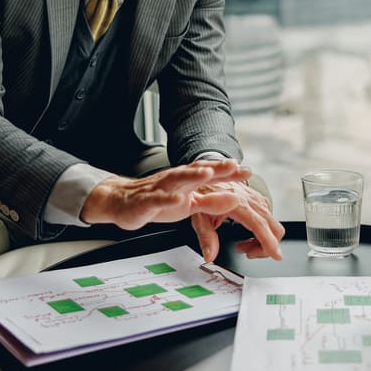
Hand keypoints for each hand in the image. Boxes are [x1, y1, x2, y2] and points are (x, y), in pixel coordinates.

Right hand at [80, 158, 248, 229]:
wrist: (123, 202)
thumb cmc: (158, 201)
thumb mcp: (189, 205)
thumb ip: (212, 203)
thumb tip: (235, 199)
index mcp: (188, 180)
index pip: (211, 173)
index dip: (229, 172)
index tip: (247, 171)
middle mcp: (176, 179)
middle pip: (197, 170)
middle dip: (215, 167)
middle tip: (233, 165)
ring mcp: (161, 188)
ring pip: (178, 179)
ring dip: (193, 175)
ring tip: (208, 173)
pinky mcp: (147, 201)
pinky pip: (158, 199)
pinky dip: (168, 199)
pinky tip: (178, 199)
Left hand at [189, 177, 284, 262]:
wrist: (207, 173)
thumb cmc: (202, 193)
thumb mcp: (199, 217)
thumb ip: (206, 237)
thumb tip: (210, 256)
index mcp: (237, 204)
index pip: (259, 226)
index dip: (269, 242)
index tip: (276, 255)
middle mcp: (251, 200)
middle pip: (273, 228)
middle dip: (266, 246)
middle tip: (247, 252)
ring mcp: (256, 199)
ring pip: (273, 225)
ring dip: (263, 240)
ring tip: (242, 246)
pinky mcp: (258, 199)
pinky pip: (269, 219)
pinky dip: (263, 231)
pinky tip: (247, 234)